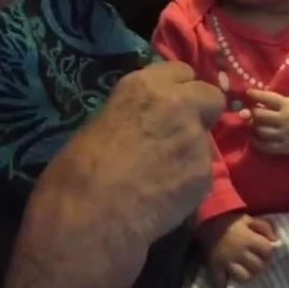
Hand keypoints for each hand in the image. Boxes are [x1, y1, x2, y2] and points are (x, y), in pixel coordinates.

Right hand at [7, 61, 225, 287]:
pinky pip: (201, 171)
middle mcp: (178, 104)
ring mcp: (196, 139)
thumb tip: (142, 122)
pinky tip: (164, 195)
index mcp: (144, 85)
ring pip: (205, 139)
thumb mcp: (102, 122)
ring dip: (190, 150)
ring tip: (162, 174)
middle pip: (210, 96)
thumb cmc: (78, 170)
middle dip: (200, 111)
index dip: (177, 90)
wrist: (92, 215)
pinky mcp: (205, 173)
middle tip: (179, 133)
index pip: (181, 71)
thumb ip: (134, 113)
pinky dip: (188, 181)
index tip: (167, 105)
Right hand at [197, 213, 276, 286]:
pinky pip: (222, 282)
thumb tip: (276, 239)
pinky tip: (229, 279)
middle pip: (258, 267)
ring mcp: (227, 262)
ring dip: (247, 275)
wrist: (205, 222)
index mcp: (248, 238)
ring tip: (244, 270)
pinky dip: (226, 282)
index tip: (264, 251)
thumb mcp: (248, 218)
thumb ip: (265, 226)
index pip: (267, 250)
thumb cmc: (228, 221)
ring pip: (244, 278)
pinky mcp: (215, 268)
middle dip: (259, 264)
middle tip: (255, 261)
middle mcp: (239, 252)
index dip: (267, 252)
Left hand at [245, 90, 288, 155]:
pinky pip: (265, 146)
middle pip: (259, 115)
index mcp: (288, 105)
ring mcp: (283, 135)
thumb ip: (284, 100)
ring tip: (254, 124)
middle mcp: (283, 120)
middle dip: (253, 112)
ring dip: (253, 126)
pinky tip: (254, 137)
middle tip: (253, 111)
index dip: (255, 95)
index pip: (266, 98)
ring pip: (260, 130)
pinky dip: (256, 141)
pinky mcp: (284, 148)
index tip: (248, 93)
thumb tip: (265, 101)